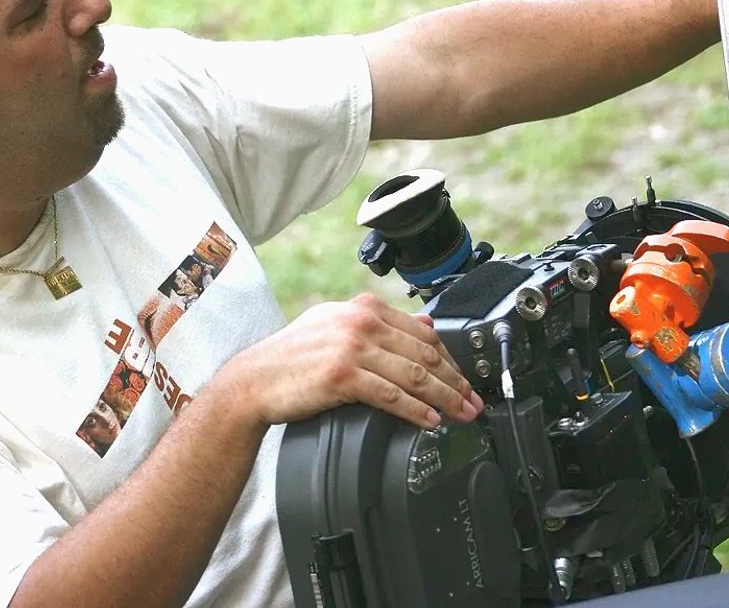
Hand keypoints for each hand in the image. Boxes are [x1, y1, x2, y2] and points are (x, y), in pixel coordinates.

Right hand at [218, 294, 484, 430]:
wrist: (254, 380)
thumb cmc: (293, 357)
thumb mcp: (337, 325)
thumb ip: (381, 322)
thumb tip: (425, 320)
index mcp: (363, 307)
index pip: (423, 331)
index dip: (451, 358)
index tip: (465, 378)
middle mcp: (361, 322)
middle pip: (425, 354)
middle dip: (456, 381)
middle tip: (474, 402)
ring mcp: (352, 347)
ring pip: (414, 375)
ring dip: (446, 397)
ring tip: (462, 414)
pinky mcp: (343, 375)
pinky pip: (391, 395)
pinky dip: (416, 410)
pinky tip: (431, 420)